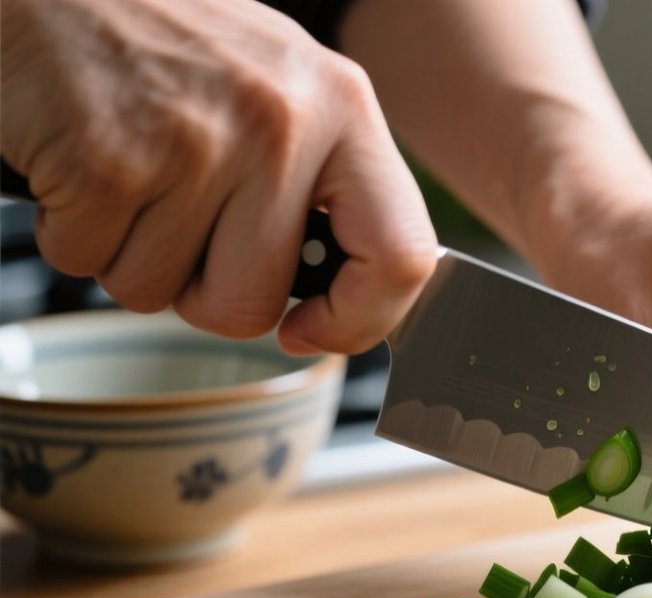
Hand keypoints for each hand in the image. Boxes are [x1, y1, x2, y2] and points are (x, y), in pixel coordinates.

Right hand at [0, 0, 436, 353]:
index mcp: (343, 107)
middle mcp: (282, 124)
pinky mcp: (107, 161)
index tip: (310, 330)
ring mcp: (196, 143)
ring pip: (159, 293)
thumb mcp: (278, 85)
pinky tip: (77, 162)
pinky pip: (88, 262)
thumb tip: (353, 291)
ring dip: (127, 256)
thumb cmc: (162, 36)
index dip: (359, 321)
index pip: (402, 256)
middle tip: (176, 225)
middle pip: (253, 303)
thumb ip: (322, 178)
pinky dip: (70, 233)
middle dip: (201, 292)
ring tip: (124, 172)